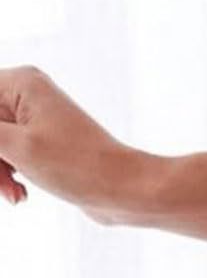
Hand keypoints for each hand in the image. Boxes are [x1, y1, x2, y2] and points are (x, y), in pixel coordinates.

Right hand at [0, 64, 146, 221]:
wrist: (124, 192)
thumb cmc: (77, 166)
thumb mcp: (13, 146)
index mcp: (20, 82)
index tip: (1, 154)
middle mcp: (26, 93)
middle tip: (3, 180)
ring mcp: (33, 118)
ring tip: (13, 194)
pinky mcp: (39, 142)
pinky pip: (4, 155)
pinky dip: (5, 176)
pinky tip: (19, 195)